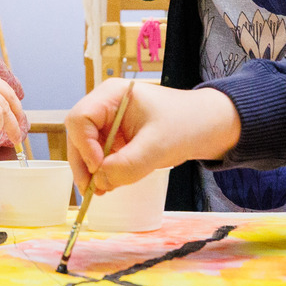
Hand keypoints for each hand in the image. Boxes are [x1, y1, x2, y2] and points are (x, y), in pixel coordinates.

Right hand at [65, 80, 241, 193]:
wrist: (207, 127)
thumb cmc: (186, 124)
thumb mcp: (157, 146)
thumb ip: (127, 165)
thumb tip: (99, 182)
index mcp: (112, 94)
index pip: (80, 118)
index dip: (84, 145)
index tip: (99, 168)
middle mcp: (105, 106)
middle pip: (77, 135)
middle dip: (83, 163)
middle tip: (91, 189)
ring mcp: (109, 122)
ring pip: (85, 148)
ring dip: (90, 170)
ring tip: (101, 190)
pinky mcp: (116, 138)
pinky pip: (99, 156)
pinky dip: (101, 171)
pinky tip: (109, 184)